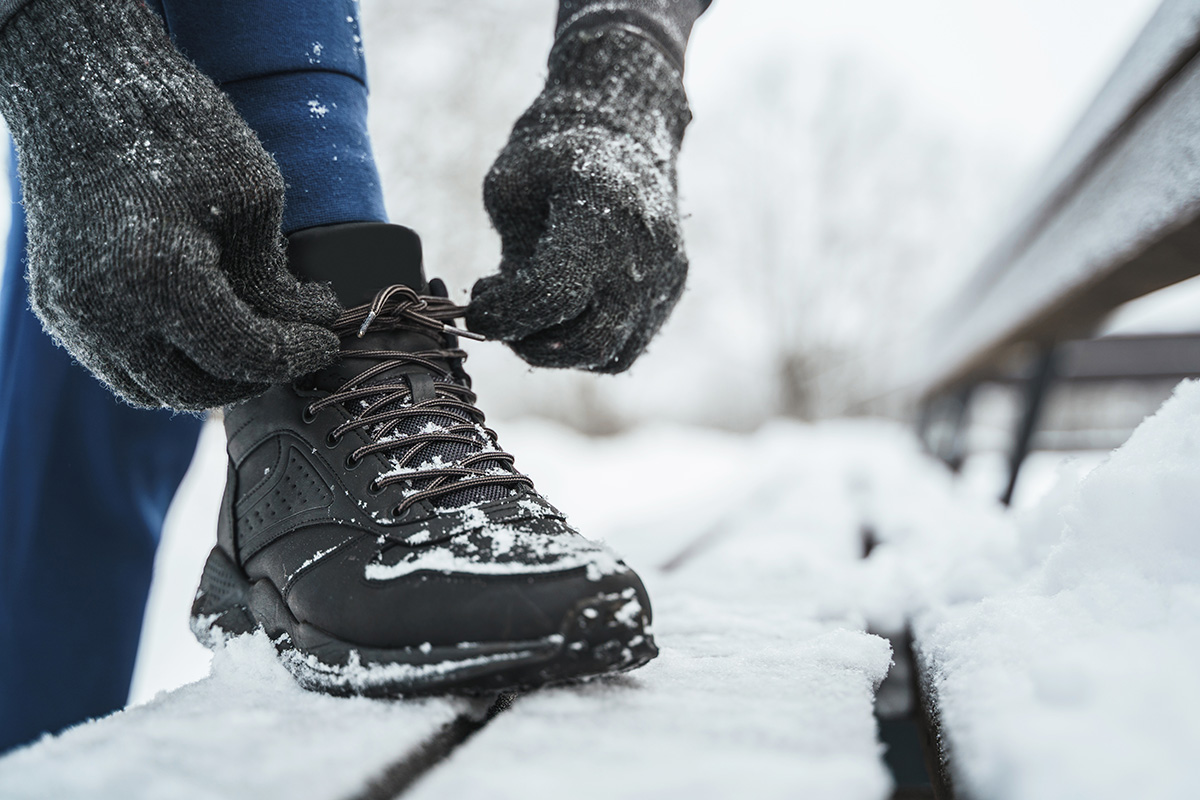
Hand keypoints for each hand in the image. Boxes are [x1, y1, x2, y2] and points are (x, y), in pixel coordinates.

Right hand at [0, 0, 340, 409]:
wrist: (85, 89)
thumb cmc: (177, 129)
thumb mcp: (252, 197)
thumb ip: (276, 277)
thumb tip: (309, 323)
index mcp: (158, 279)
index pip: (242, 355)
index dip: (295, 355)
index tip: (329, 341)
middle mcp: (105, 311)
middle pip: (196, 390)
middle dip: (255, 376)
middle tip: (294, 346)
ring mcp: (73, 315)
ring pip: (152, 390)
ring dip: (208, 380)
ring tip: (253, 344)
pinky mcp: (59, 308)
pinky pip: (120, 367)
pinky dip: (166, 363)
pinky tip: (205, 332)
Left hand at [467, 25, 691, 372]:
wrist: (622, 125)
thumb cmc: (555, 152)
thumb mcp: (511, 185)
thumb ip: (509, 255)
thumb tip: (501, 313)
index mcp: (602, 216)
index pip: (551, 296)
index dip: (503, 316)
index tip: (475, 309)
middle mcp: (644, 254)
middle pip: (586, 341)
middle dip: (529, 343)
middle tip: (501, 317)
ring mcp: (664, 277)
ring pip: (609, 355)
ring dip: (559, 351)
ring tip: (531, 315)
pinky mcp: (670, 291)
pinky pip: (626, 346)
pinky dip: (588, 347)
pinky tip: (561, 317)